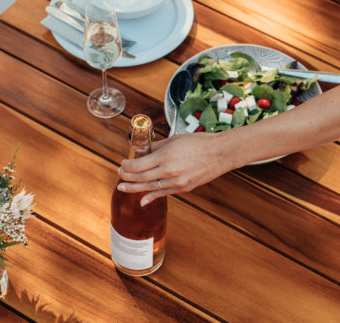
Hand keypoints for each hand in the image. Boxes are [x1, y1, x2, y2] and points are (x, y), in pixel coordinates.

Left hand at [117, 132, 240, 205]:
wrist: (220, 153)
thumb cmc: (199, 143)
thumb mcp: (174, 140)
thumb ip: (157, 147)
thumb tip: (144, 152)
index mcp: (165, 156)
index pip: (138, 165)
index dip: (127, 166)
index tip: (123, 164)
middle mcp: (169, 171)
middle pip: (140, 178)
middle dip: (127, 177)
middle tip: (119, 174)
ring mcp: (176, 182)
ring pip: (149, 188)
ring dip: (134, 188)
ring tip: (122, 187)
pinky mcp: (183, 189)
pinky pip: (163, 194)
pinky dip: (151, 197)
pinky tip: (142, 200)